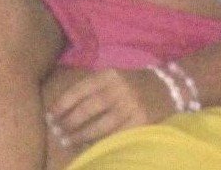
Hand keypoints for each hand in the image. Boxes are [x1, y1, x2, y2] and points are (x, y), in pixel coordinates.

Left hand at [46, 68, 173, 149]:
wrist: (170, 88)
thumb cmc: (135, 84)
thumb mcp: (116, 77)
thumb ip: (94, 88)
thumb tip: (64, 108)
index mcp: (112, 74)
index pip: (81, 88)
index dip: (63, 103)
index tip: (50, 115)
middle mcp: (121, 87)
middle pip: (88, 108)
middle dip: (69, 122)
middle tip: (56, 131)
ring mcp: (132, 105)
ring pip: (100, 125)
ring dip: (81, 136)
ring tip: (67, 141)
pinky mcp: (141, 121)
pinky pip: (116, 135)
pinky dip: (100, 142)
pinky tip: (90, 146)